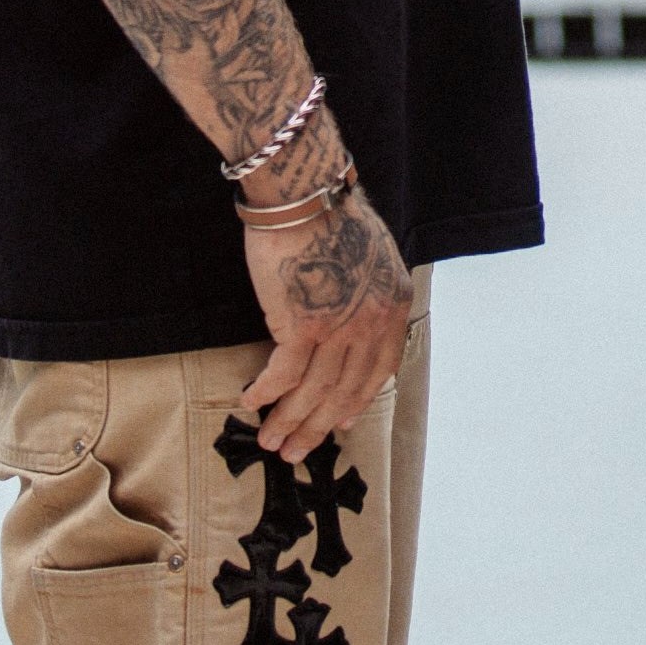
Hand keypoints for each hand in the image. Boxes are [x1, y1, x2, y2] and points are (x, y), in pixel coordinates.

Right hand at [241, 182, 413, 461]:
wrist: (305, 193)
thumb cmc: (331, 214)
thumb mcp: (372, 256)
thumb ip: (367, 294)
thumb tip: (352, 324)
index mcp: (394, 306)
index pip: (378, 370)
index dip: (357, 402)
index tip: (342, 424)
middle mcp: (372, 322)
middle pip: (345, 390)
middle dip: (318, 426)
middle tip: (297, 451)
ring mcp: (340, 327)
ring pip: (314, 390)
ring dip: (289, 421)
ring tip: (271, 442)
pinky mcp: (303, 325)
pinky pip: (282, 373)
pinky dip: (266, 393)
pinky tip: (251, 403)